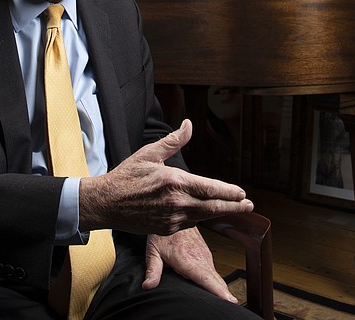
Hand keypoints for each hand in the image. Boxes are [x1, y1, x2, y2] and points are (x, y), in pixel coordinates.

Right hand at [78, 119, 252, 234]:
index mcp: (174, 181)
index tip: (242, 193)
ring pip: (203, 217)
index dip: (229, 192)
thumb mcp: (149, 153)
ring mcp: (171, 218)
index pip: (210, 188)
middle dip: (233, 206)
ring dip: (219, 213)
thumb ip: (173, 141)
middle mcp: (176, 202)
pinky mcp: (165, 229)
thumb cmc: (126, 176)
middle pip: (212, 207)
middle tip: (248, 206)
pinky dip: (200, 217)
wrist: (105, 203)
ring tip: (233, 209)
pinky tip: (205, 213)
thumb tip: (189, 125)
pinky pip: (189, 223)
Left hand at [142, 228, 238, 303]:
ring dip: (222, 290)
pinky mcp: (207, 255)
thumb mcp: (153, 250)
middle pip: (217, 281)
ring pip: (218, 278)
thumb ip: (152, 270)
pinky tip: (219, 292)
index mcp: (186, 259)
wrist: (175, 212)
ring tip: (227, 303)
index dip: (218, 290)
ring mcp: (205, 256)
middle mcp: (199, 258)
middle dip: (225, 296)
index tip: (228, 299)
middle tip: (230, 307)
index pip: (205, 278)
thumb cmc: (163, 233)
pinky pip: (215, 273)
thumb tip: (148, 285)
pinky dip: (218, 283)